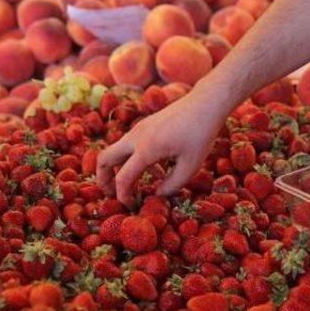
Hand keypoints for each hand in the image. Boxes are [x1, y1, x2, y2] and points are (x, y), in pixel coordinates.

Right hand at [97, 81, 229, 206]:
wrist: (205, 103)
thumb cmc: (201, 134)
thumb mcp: (191, 166)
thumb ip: (172, 185)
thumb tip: (157, 195)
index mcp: (146, 149)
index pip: (123, 178)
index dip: (123, 196)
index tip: (131, 206)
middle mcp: (136, 137)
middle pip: (104, 159)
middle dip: (104, 179)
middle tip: (112, 194)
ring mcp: (138, 129)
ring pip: (115, 151)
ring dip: (119, 169)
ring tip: (137, 184)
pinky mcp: (145, 125)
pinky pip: (129, 145)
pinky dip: (131, 160)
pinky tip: (154, 169)